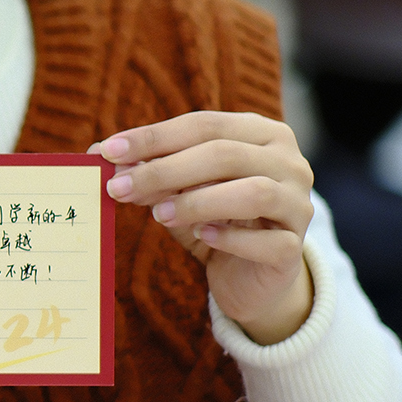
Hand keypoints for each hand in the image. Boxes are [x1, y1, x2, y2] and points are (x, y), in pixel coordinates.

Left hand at [94, 111, 314, 345]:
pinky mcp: (296, 251)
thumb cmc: (212, 221)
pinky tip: (200, 236)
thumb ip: (151, 171)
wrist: (248, 277)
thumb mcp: (180, 191)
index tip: (107, 150)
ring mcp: (299, 205)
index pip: (205, 124)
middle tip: (119, 187)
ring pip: (254, 192)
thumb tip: (103, 155)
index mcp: (262, 134)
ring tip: (158, 213)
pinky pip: (268, 242)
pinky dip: (230, 238)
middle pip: (225, 154)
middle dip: (165, 169)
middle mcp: (289, 163)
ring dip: (198, 201)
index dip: (155, 136)